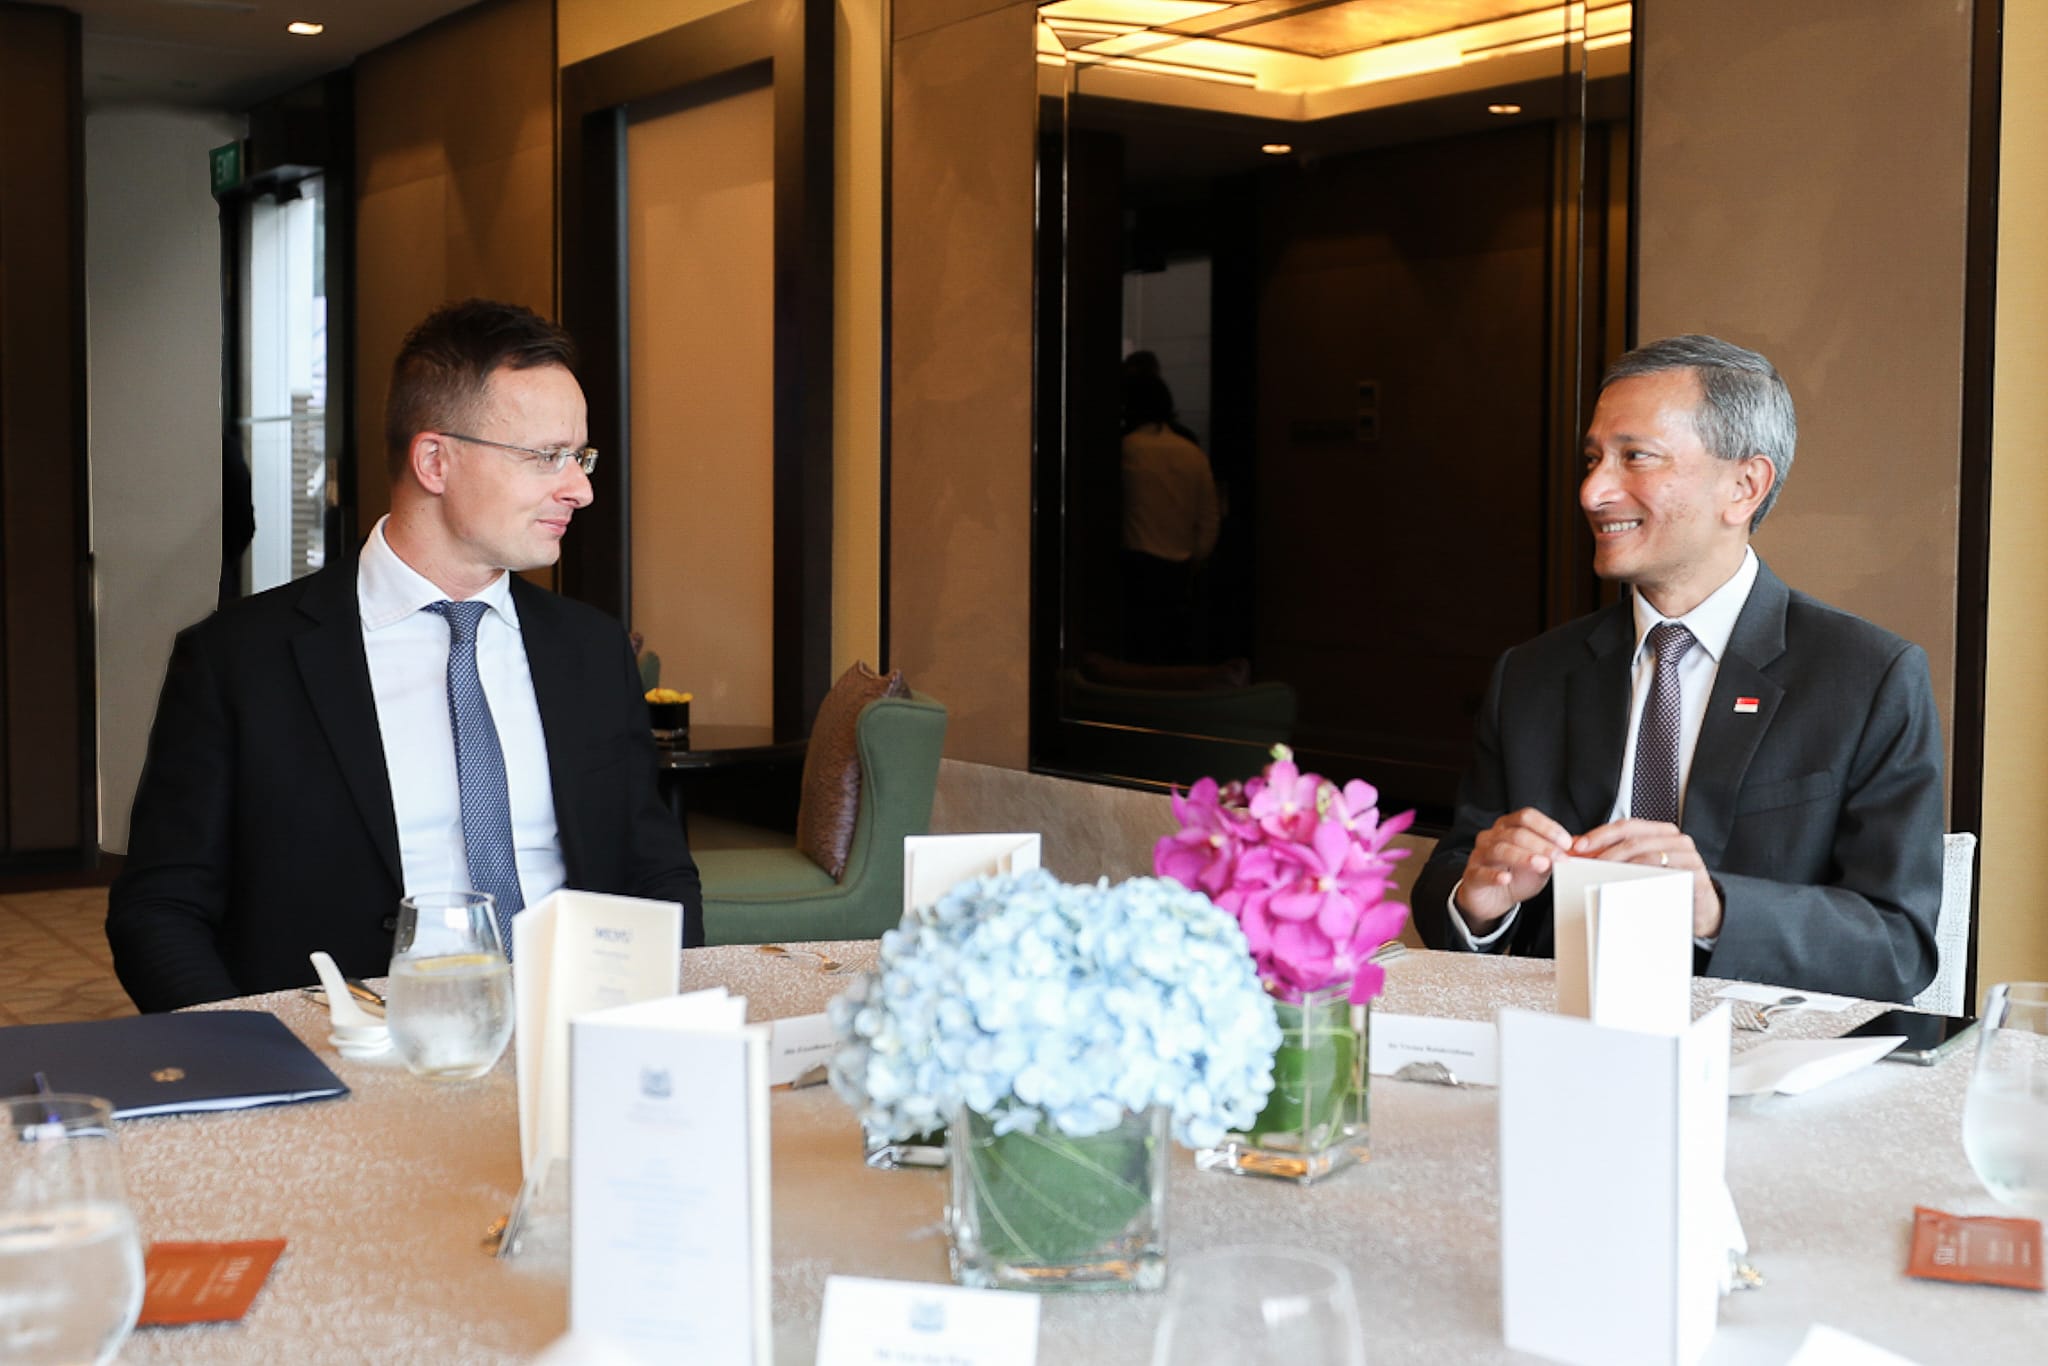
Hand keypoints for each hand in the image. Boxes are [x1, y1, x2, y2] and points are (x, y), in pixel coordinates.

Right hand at [1455, 808, 1573, 928]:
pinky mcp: (1472, 875)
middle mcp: (1491, 836)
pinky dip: (1494, 875)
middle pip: (1516, 833)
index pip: (1526, 817)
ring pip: (1499, 849)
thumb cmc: (1515, 875)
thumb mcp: (1540, 864)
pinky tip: (1506, 879)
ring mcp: (1479, 854)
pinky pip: (1481, 872)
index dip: (1547, 827)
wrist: (1493, 898)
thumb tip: (1577, 847)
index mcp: (1508, 827)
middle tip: (1560, 858)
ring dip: (1523, 857)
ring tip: (1541, 865)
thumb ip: (1554, 854)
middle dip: (1541, 845)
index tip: (1566, 842)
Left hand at [1572, 819, 1722, 938]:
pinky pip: (1665, 870)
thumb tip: (1577, 849)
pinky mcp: (1694, 871)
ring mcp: (1686, 853)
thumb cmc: (1667, 885)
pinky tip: (1627, 883)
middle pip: (1634, 837)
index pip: (1625, 826)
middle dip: (1606, 849)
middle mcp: (1674, 838)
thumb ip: (1611, 855)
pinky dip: (1643, 875)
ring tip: (1601, 874)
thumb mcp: (1638, 868)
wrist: (1700, 908)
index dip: (1600, 834)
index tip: (1580, 846)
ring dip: (1620, 863)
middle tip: (1587, 862)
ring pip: (1647, 853)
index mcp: (1659, 832)